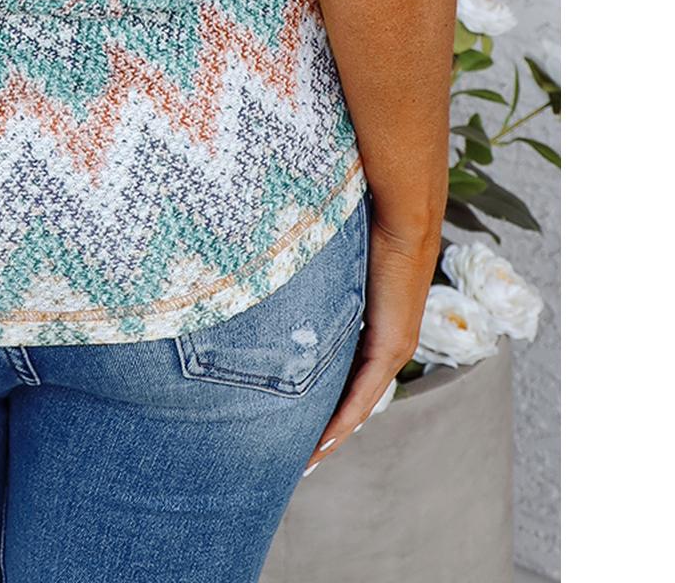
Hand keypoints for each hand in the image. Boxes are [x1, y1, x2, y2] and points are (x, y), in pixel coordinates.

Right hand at [303, 208, 436, 474]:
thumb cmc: (363, 226)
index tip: (296, 422)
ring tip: (306, 458)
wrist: (401, 215)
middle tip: (296, 453)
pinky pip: (365, 393)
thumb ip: (312, 278)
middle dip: (324, 429)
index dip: (322, 401)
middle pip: (351, 398)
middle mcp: (386, 343)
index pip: (344, 375)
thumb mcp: (330, 264)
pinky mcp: (392, 345)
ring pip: (358, 403)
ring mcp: (392, 347)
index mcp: (370, 326)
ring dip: (332, 433)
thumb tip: (273, 269)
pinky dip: (344, 419)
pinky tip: (325, 440)